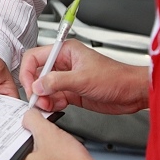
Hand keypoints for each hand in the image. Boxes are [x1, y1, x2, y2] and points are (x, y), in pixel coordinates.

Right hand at [20, 39, 148, 113]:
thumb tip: (38, 85)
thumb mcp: (83, 79)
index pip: (35, 57)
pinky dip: (51, 104)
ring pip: (44, 88)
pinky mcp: (72, 92)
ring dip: (44, 99)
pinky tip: (56, 107)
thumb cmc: (115, 78)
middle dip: (36, 88)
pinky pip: (54, 97)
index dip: (28, 72)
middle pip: (37, 74)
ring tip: (49, 106)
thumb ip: (58, 82)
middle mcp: (64, 64)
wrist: (131, 93)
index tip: (31, 87)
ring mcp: (67, 78)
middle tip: (39, 100)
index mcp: (65, 51)